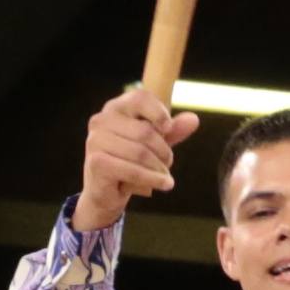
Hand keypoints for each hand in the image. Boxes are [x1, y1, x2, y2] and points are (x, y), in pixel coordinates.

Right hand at [73, 85, 192, 239]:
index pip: (140, 98)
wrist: (106, 192)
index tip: (168, 129)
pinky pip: (133, 170)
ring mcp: (95, 141)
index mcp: (115, 108)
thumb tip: (193, 119)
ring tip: (165, 176)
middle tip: (168, 163)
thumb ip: (172, 131)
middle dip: (163, 151)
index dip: (159, 112)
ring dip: (159, 168)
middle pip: (145, 131)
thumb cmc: (130, 161)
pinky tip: (164, 184)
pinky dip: (153, 179)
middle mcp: (101, 120)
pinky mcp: (96, 162)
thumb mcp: (155, 143)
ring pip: (140, 153)